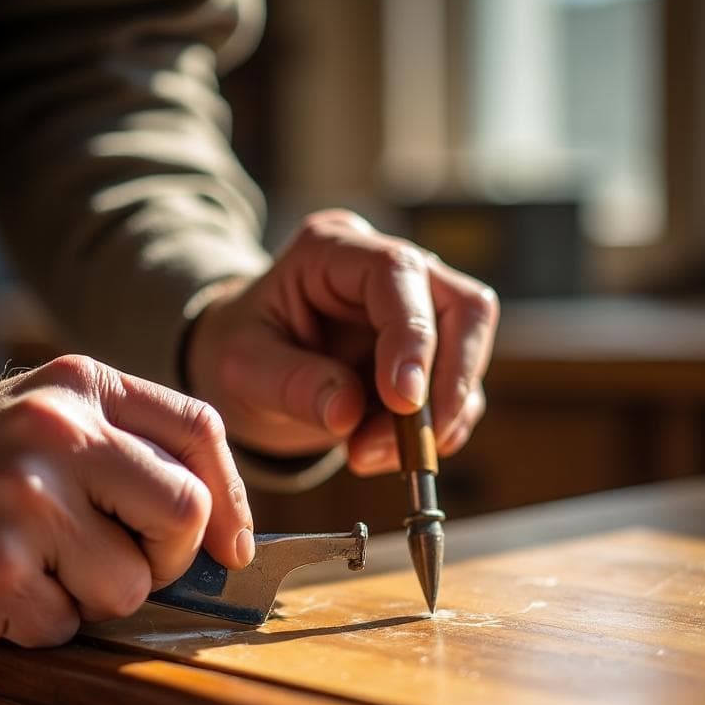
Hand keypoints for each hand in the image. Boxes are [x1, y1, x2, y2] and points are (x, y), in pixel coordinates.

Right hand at [0, 355, 252, 646]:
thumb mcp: (45, 414)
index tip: (230, 548)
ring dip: (93, 599)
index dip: (232, 500)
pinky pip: (64, 627)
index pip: (199, 431)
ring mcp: (25, 501)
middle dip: (168, 559)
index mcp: (81, 387)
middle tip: (124, 563)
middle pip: (185, 513)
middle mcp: (58, 433)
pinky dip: (39, 624)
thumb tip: (219, 529)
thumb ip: (128, 448)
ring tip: (39, 570)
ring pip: (129, 587)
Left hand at [186, 210, 499, 474]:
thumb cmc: (236, 352)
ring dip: (437, 417)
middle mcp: (385, 266)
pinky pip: (457, 389)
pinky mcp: (428, 350)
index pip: (398, 273)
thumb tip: (348, 412)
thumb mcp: (240, 368)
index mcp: (331, 250)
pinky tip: (381, 452)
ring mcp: (415, 305)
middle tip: (408, 447)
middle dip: (445, 385)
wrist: (240, 366)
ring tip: (369, 455)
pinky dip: (434, 431)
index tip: (404, 402)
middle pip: (462, 306)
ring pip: (468, 351)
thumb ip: (290, 384)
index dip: (413, 336)